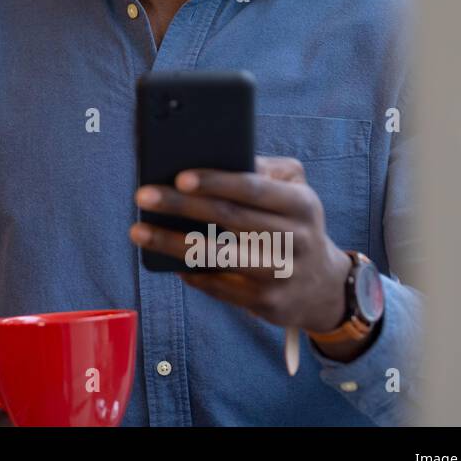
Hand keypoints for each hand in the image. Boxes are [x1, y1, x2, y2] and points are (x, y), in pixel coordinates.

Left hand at [129, 156, 354, 337]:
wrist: (322, 286)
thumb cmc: (293, 223)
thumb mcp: (294, 190)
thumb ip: (265, 169)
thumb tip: (214, 158)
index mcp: (302, 204)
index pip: (253, 188)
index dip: (216, 182)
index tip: (179, 176)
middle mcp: (295, 239)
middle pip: (228, 219)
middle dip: (180, 206)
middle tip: (143, 195)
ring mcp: (280, 274)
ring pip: (217, 256)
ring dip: (171, 243)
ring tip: (138, 231)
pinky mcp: (266, 302)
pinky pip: (218, 286)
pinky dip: (190, 272)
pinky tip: (164, 261)